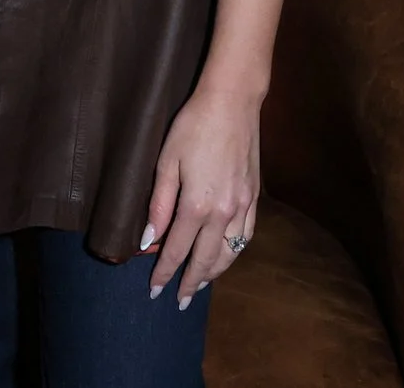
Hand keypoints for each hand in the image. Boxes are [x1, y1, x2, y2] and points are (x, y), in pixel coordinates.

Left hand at [142, 83, 261, 309]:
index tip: (155, 290)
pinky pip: (247, 235)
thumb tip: (148, 239)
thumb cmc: (193, 126)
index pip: (176, 250)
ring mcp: (243, 205)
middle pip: (206, 259)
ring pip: (231, 252)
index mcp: (197, 205)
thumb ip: (158, 204)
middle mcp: (224, 212)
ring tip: (201, 284)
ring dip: (215, 272)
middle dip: (191, 283)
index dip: (164, 272)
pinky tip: (227, 255)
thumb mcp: (166, 162)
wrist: (232, 101)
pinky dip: (235, 252)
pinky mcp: (254, 195)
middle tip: (180, 301)